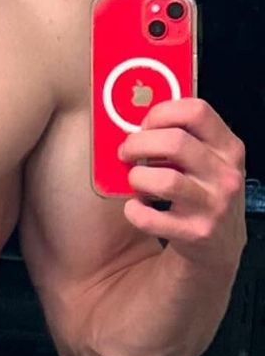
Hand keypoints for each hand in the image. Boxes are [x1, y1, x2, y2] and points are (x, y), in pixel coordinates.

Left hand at [117, 98, 246, 267]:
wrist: (220, 244)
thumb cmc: (204, 191)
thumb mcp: (209, 160)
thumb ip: (185, 137)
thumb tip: (135, 120)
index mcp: (229, 148)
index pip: (197, 111)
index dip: (162, 112)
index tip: (145, 124)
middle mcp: (226, 174)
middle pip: (175, 142)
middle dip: (138, 143)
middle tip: (126, 152)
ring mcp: (214, 205)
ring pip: (164, 180)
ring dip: (138, 177)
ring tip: (136, 180)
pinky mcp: (196, 233)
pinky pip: (151, 218)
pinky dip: (134, 211)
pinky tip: (136, 207)